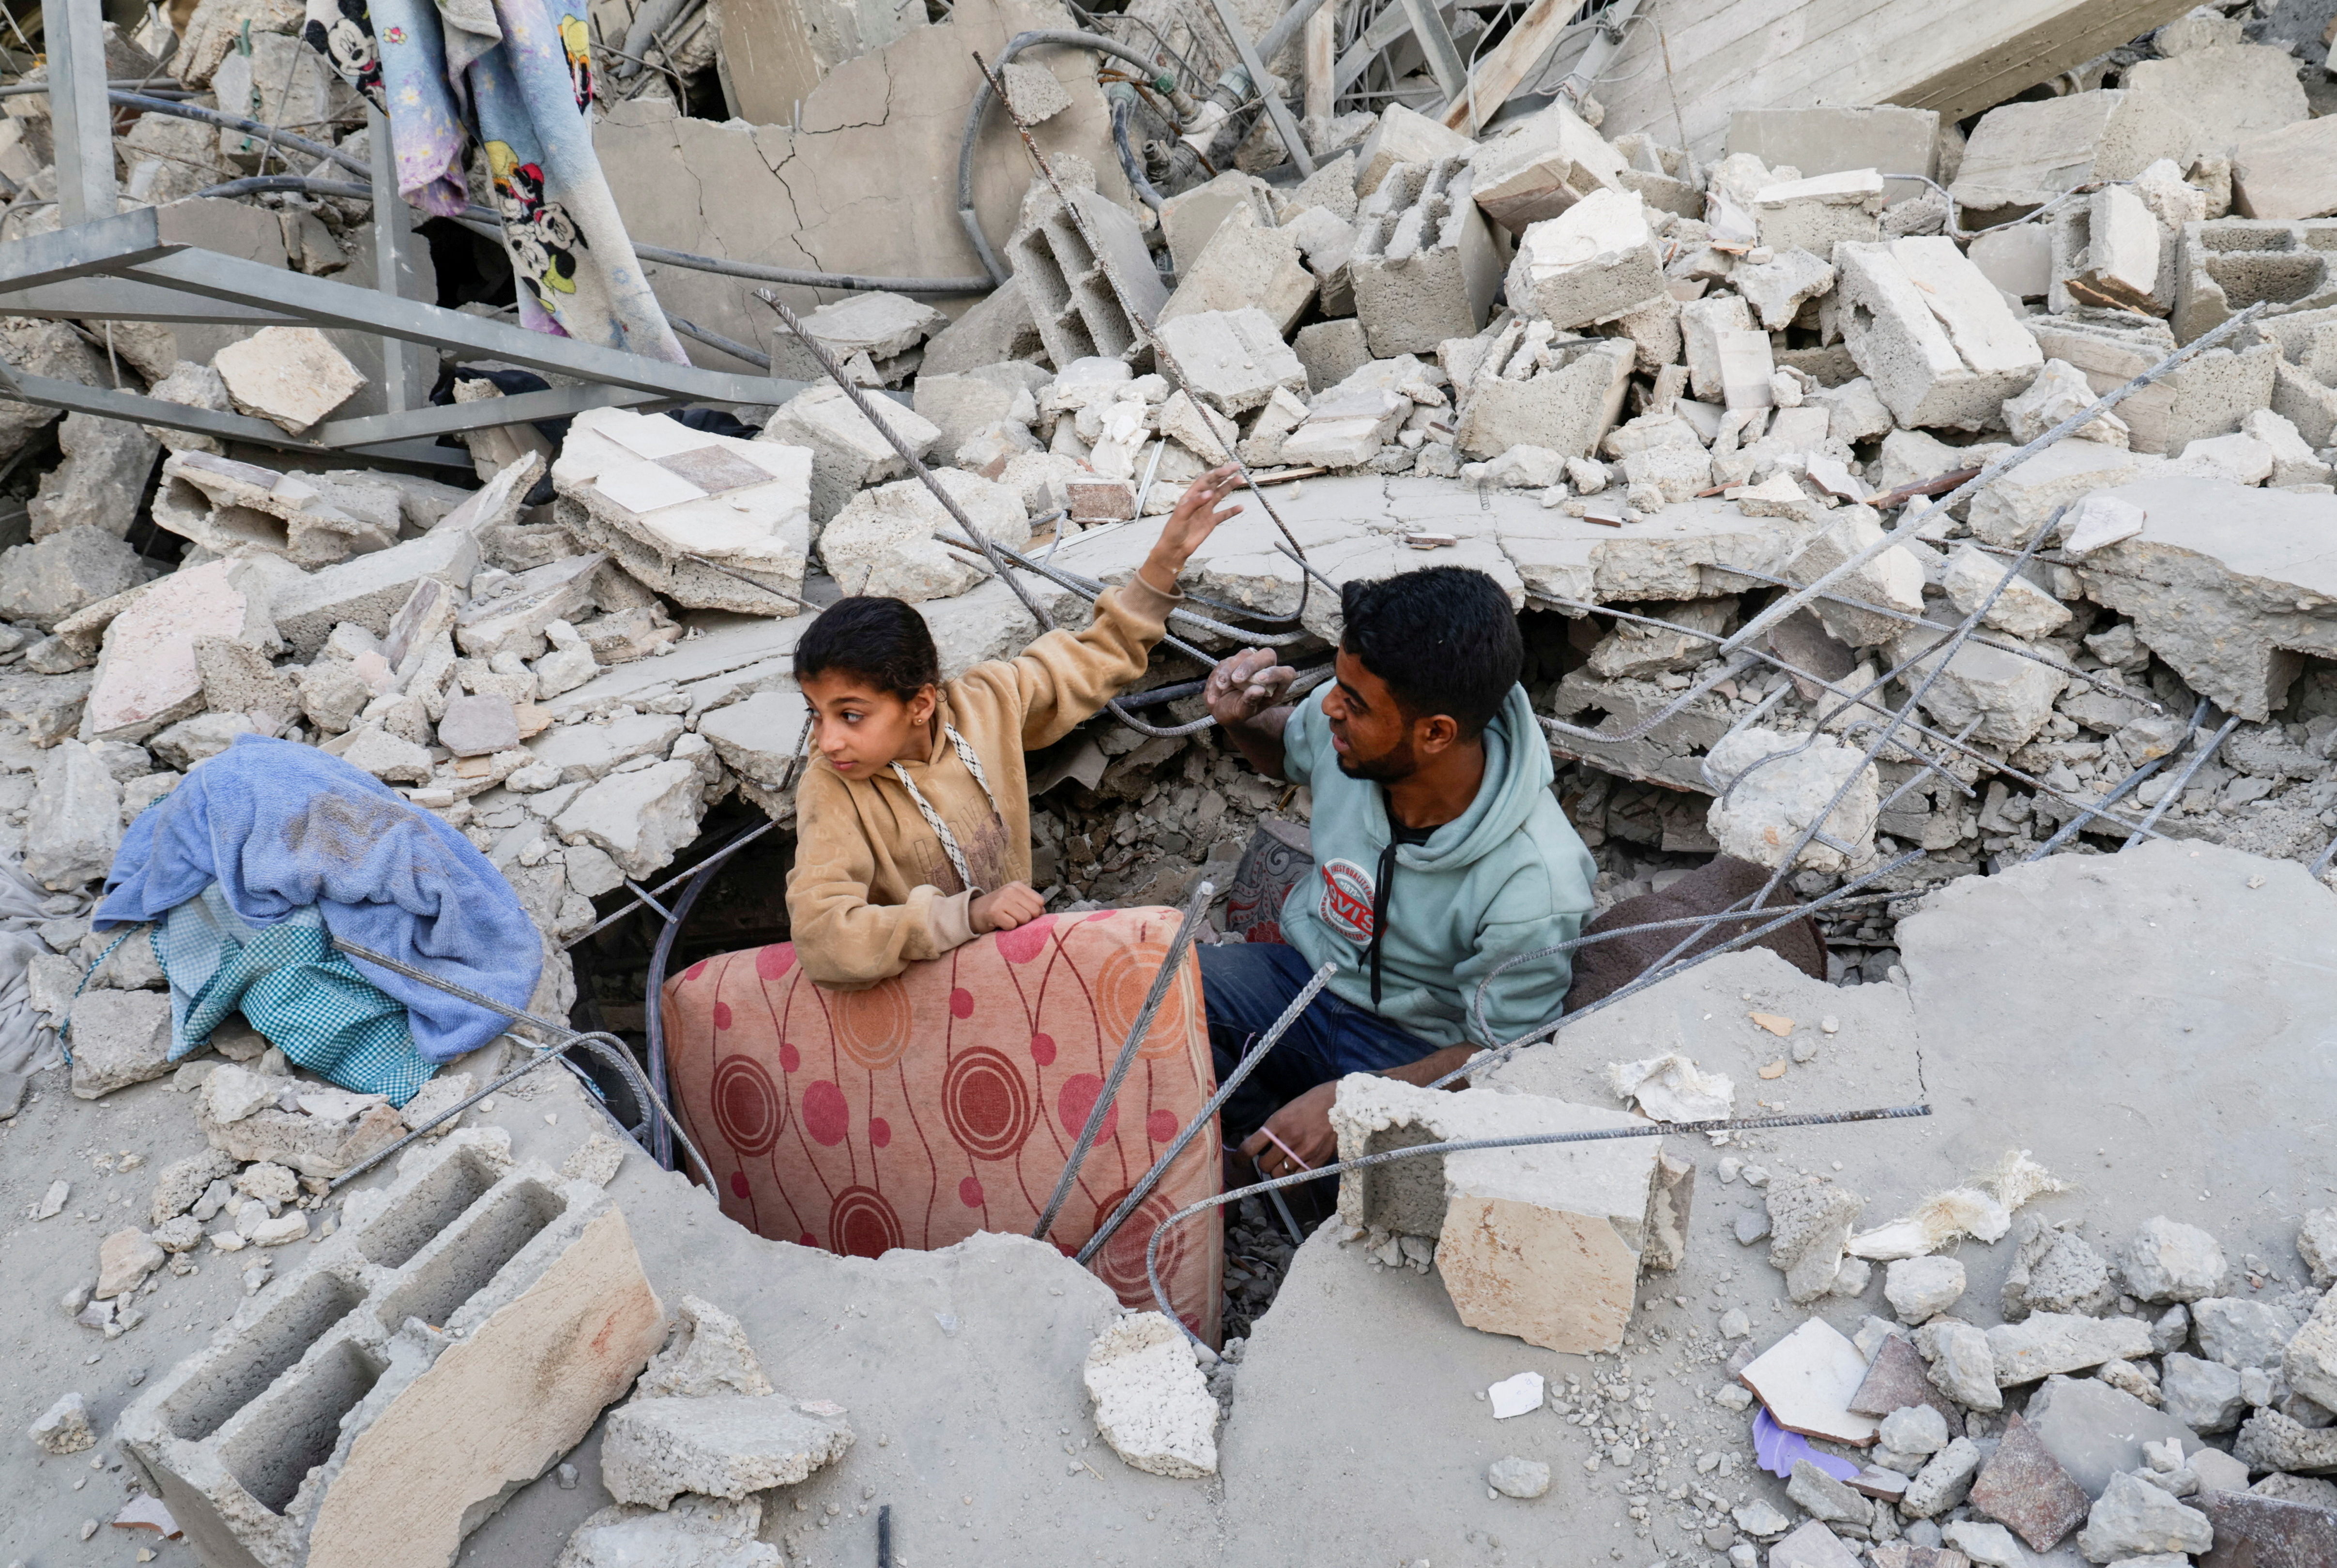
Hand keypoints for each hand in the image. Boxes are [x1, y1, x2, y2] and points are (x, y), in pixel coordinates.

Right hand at [970, 881, 1046, 932]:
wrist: (971, 913)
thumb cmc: (996, 909)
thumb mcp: (1014, 901)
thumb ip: (1030, 904)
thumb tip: (1044, 912)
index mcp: (1016, 886)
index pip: (1040, 901)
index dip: (1034, 911)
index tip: (1022, 912)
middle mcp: (1009, 890)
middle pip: (1034, 911)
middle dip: (1027, 919)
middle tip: (1013, 918)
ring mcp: (1001, 900)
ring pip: (1024, 919)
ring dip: (1017, 924)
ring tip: (1006, 920)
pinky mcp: (994, 912)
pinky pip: (1012, 925)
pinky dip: (1007, 928)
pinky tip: (1000, 924)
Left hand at [1138, 465, 1244, 593]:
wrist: (1175, 548)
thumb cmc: (1174, 530)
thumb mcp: (1182, 515)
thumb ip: (1195, 503)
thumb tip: (1209, 493)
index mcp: (1191, 496)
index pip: (1206, 480)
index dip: (1217, 473)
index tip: (1228, 469)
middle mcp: (1200, 500)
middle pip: (1214, 484)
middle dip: (1225, 475)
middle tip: (1237, 467)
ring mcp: (1206, 511)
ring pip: (1220, 495)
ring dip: (1229, 487)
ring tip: (1240, 480)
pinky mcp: (1211, 522)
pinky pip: (1223, 514)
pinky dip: (1232, 511)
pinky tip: (1240, 507)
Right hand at [1204, 646, 1295, 728]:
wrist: (1223, 710)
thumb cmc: (1238, 713)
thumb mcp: (1242, 713)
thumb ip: (1250, 703)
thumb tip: (1258, 690)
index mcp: (1275, 685)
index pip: (1286, 673)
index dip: (1275, 673)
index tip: (1259, 679)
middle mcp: (1265, 670)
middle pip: (1267, 655)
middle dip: (1251, 665)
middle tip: (1236, 679)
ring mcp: (1249, 664)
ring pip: (1244, 655)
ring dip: (1230, 669)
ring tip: (1221, 687)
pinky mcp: (1234, 662)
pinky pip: (1226, 661)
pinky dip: (1219, 674)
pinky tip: (1215, 690)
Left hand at [1240, 1081, 1339, 1177]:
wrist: (1339, 1103)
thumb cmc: (1311, 1103)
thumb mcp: (1287, 1110)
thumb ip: (1274, 1129)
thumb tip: (1261, 1146)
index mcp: (1277, 1123)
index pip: (1249, 1147)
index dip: (1239, 1159)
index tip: (1238, 1163)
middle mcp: (1288, 1139)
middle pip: (1264, 1165)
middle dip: (1263, 1165)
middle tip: (1268, 1159)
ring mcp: (1302, 1152)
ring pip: (1278, 1175)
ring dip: (1276, 1173)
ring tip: (1281, 1166)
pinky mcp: (1316, 1161)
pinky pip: (1296, 1180)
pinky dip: (1290, 1182)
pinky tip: (1290, 1177)